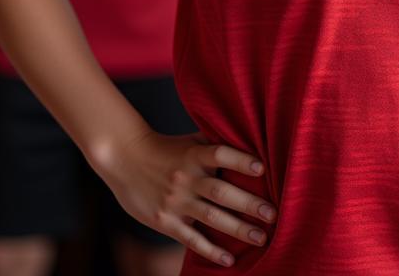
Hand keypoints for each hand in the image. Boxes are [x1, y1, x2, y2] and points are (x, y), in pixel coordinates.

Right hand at [99, 129, 276, 266]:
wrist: (125, 158)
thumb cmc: (166, 148)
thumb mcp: (190, 140)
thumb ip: (215, 143)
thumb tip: (249, 139)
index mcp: (194, 154)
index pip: (220, 155)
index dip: (241, 160)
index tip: (263, 169)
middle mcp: (187, 178)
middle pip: (221, 191)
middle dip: (249, 204)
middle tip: (274, 214)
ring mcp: (176, 201)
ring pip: (211, 217)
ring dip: (238, 229)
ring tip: (261, 238)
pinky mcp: (166, 221)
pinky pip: (191, 239)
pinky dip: (211, 250)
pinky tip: (229, 259)